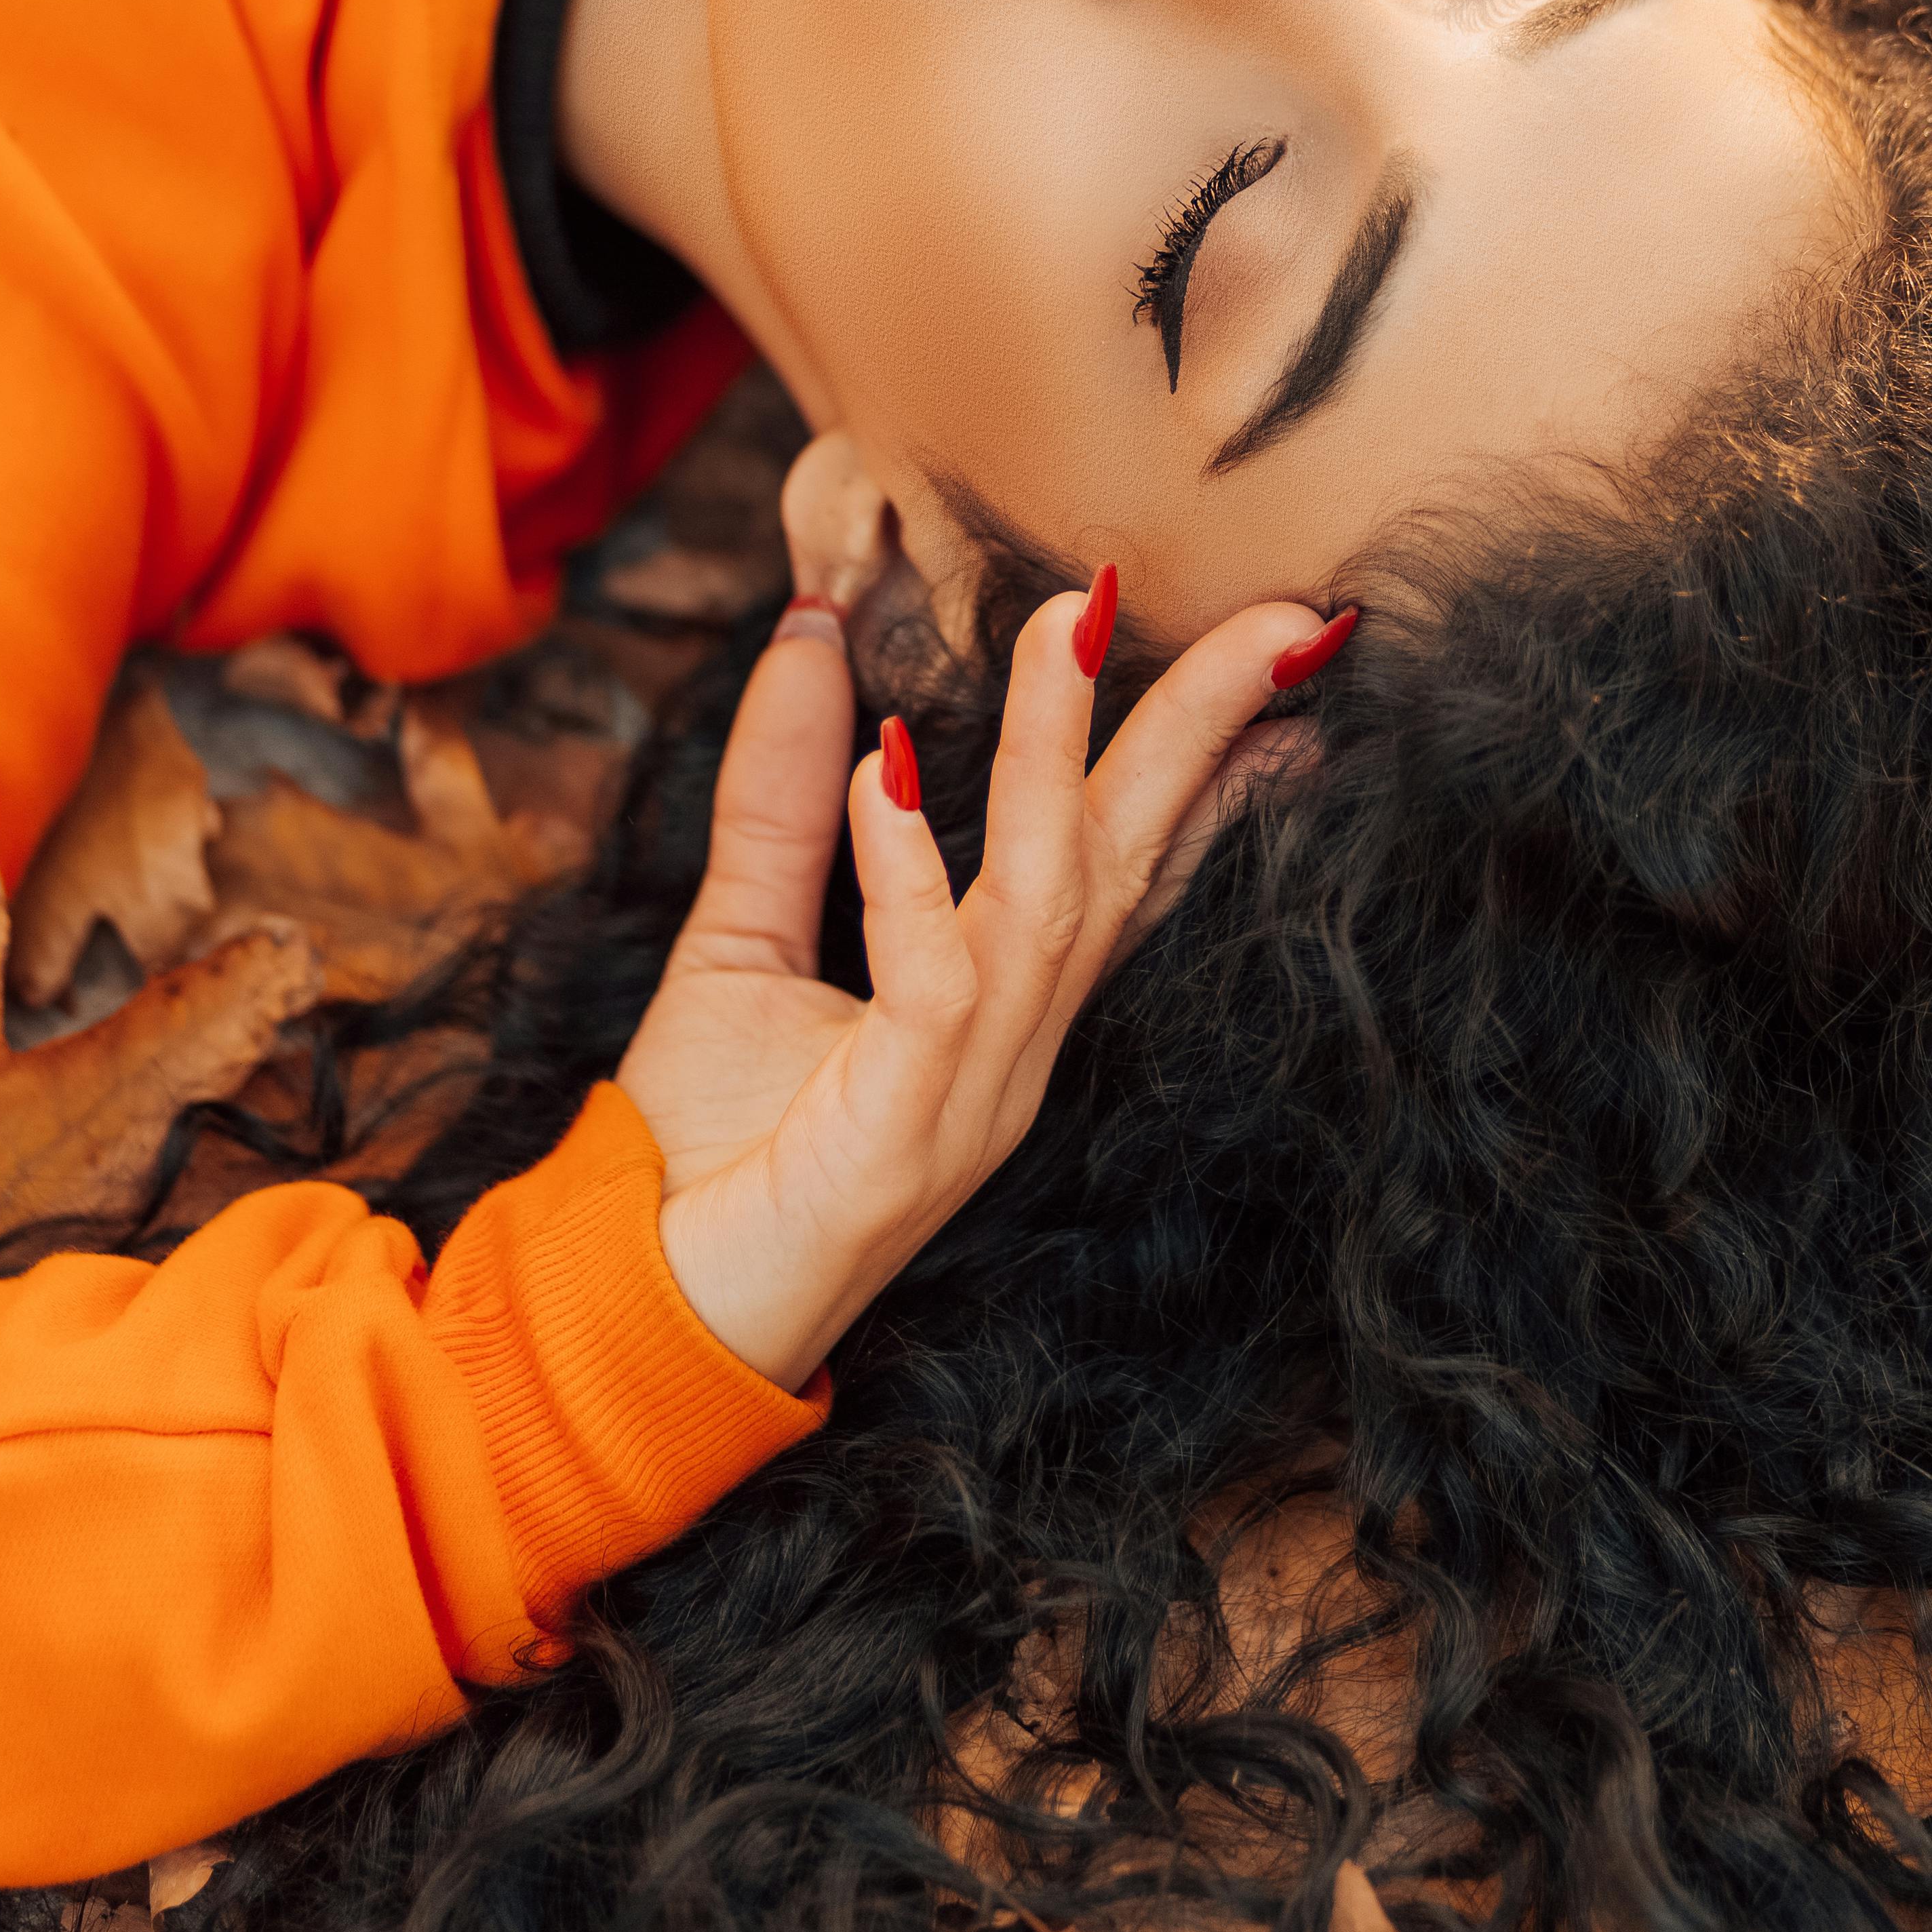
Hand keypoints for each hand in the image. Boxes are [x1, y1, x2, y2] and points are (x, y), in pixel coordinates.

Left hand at [616, 583, 1333, 1392]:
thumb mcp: (742, 939)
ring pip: (1045, 900)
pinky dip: (912, 876)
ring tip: (1065, 624)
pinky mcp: (901, 1130)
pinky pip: (932, 985)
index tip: (1288, 650)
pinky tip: (885, 777)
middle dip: (1209, 728)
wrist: (641, 1320)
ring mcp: (972, 1090)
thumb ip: (782, 798)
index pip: (1127, 858)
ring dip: (1059, 756)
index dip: (1213, 758)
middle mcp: (1016, 1043)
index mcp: (999, 1002)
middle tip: (1290, 611)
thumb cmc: (707, 1153)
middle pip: (1130, 859)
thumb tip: (813, 637)